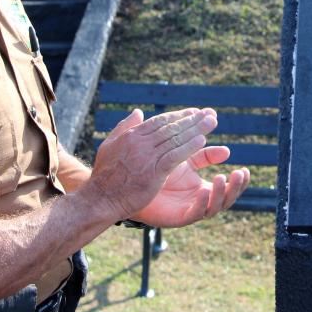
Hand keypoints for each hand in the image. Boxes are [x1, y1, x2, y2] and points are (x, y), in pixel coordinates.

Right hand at [87, 107, 217, 219]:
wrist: (100, 199)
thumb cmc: (104, 175)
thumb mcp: (110, 145)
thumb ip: (124, 127)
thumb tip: (138, 112)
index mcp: (132, 135)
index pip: (159, 121)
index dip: (178, 116)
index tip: (194, 112)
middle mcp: (140, 143)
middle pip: (171, 127)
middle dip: (192, 119)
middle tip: (209, 114)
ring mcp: (147, 157)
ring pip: (175, 139)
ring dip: (195, 129)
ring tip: (211, 123)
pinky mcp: (153, 172)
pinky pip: (174, 156)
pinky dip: (189, 147)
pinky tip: (202, 142)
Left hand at [130, 147, 250, 227]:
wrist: (132, 183)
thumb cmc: (157, 170)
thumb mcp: (184, 158)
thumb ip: (203, 155)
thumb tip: (227, 151)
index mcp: (204, 188)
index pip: (228, 187)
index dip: (239, 181)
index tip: (246, 170)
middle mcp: (201, 201)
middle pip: (226, 199)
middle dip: (236, 188)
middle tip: (240, 174)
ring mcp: (191, 210)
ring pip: (215, 207)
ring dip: (221, 193)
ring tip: (221, 178)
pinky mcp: (179, 218)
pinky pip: (195, 214)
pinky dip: (202, 204)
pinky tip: (204, 191)